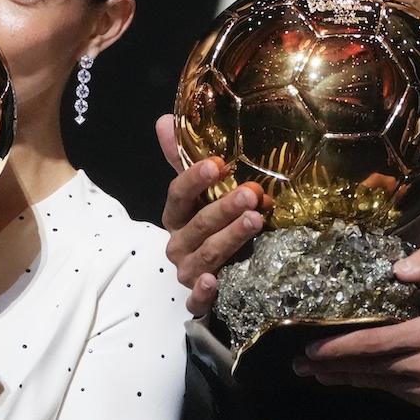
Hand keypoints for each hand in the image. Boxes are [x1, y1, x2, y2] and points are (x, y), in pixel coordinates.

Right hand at [156, 113, 265, 315]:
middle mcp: (177, 243)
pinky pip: (195, 300)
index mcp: (176, 216)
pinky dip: (202, 292)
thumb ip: (183, 159)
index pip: (178, 194)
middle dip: (224, 208)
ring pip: (205, 256)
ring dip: (229, 238)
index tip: (218, 164)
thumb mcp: (199, 192)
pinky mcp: (198, 300)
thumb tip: (164, 118)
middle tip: (252, 193)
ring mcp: (187, 272)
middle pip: (198, 225)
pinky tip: (215, 280)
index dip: (194, 179)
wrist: (214, 278)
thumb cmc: (207, 225)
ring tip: (255, 220)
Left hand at [292, 243, 419, 412]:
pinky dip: (375, 383)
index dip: (340, 348)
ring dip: (348, 378)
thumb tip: (396, 268)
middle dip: (332, 367)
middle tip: (300, 364)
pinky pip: (398, 392)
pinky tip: (355, 376)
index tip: (311, 349)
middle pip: (371, 368)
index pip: (375, 343)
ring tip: (318, 372)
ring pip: (381, 383)